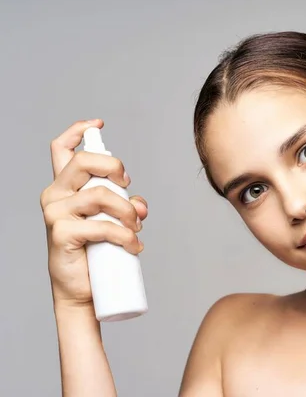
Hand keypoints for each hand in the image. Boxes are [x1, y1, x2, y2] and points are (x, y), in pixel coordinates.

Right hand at [40, 119, 147, 307]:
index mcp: (64, 187)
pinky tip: (134, 246)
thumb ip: (127, 205)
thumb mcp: (113, 221)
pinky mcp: (60, 233)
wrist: (84, 291)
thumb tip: (141, 205)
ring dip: (127, 212)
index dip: (78, 131)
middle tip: (129, 186)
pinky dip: (125, 236)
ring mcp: (55, 213)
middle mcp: (55, 195)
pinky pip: (102, 226)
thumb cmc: (97, 252)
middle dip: (114, 168)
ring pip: (100, 195)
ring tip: (136, 229)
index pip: (61, 149)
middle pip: (83, 161)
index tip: (98, 124)